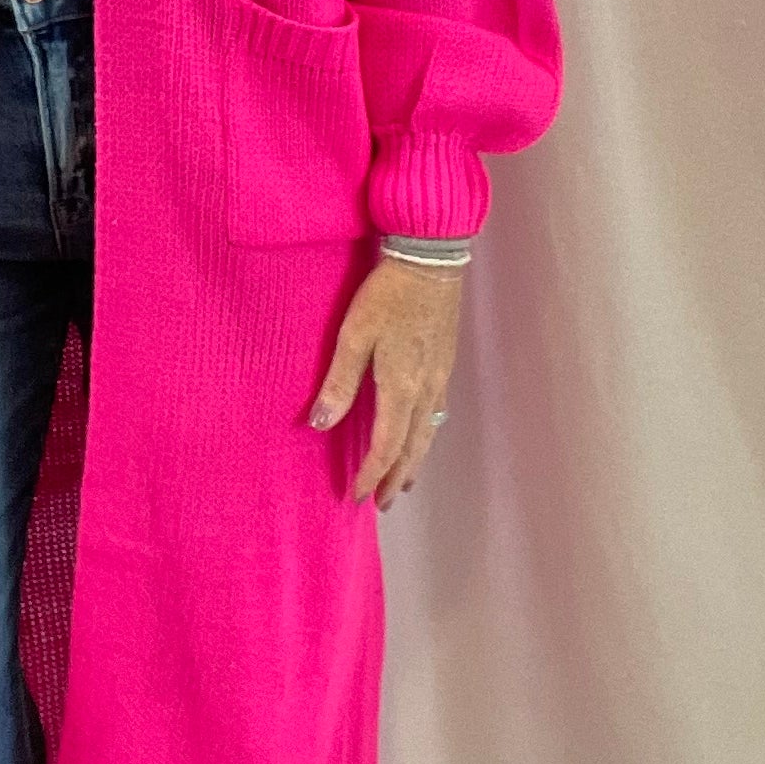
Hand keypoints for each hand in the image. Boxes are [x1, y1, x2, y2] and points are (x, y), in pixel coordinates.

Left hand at [308, 253, 463, 510]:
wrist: (431, 259)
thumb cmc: (388, 294)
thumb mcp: (354, 334)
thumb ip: (339, 382)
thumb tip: (320, 424)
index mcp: (401, 386)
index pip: (386, 445)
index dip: (371, 474)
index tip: (357, 496)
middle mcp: (426, 389)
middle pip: (413, 447)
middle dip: (396, 478)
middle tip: (383, 503)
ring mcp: (439, 376)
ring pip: (428, 432)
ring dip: (414, 460)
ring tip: (403, 481)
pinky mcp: (444, 362)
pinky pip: (436, 413)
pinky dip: (425, 434)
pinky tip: (419, 432)